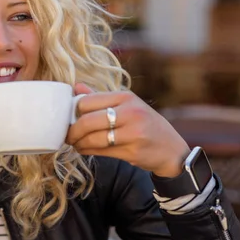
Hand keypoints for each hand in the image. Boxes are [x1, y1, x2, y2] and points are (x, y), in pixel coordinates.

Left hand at [66, 83, 189, 177]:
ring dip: (78, 143)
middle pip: (88, 121)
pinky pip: (101, 151)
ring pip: (92, 139)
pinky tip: (84, 149)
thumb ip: (101, 98)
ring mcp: (133, 133)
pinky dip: (87, 151)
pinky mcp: (132, 151)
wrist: (172, 150)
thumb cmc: (146, 125)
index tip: (69, 117)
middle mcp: (130, 112)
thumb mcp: (128, 106)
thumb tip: (76, 88)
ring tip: (75, 144)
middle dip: (72, 130)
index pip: (88, 101)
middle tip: (67, 135)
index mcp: (126, 97)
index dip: (74, 110)